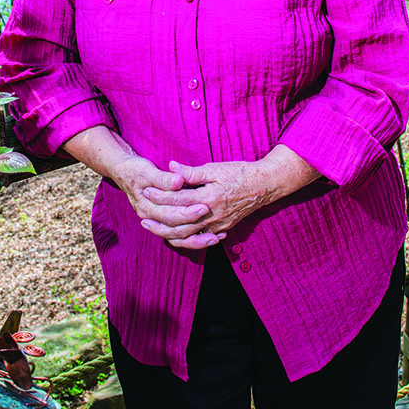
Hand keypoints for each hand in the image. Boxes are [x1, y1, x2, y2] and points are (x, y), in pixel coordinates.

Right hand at [112, 155, 212, 231]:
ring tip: (216, 238)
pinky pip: (179, 236)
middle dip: (195, 225)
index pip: (169, 215)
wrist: (123, 172)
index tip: (205, 205)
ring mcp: (157, 221)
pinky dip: (194, 239)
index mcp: (146, 207)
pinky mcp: (163, 221)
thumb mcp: (147, 170)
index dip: (187, 212)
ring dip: (197, 240)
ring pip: (178, 238)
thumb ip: (164, 178)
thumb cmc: (136, 170)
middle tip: (216, 222)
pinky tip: (211, 237)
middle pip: (175, 229)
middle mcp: (150, 218)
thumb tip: (178, 180)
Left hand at [140, 159, 271, 249]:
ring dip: (169, 234)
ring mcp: (218, 224)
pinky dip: (186, 240)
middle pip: (180, 223)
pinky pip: (200, 239)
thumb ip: (192, 172)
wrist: (265, 185)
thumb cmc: (240, 173)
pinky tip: (175, 237)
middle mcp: (212, 215)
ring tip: (154, 229)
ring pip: (189, 236)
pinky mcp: (222, 228)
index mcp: (209, 197)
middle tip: (143, 217)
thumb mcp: (215, 168)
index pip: (178, 199)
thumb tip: (171, 167)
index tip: (147, 190)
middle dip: (159, 220)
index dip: (161, 195)